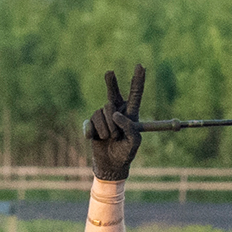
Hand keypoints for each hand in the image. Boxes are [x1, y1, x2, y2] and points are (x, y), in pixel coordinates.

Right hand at [85, 64, 144, 181]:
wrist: (110, 165)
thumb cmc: (126, 153)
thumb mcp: (134, 142)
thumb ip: (129, 127)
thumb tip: (115, 114)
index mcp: (130, 113)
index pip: (135, 94)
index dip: (137, 80)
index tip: (141, 66)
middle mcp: (116, 111)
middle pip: (113, 93)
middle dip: (111, 83)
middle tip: (110, 72)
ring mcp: (103, 117)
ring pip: (103, 112)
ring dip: (107, 128)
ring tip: (110, 138)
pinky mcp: (91, 123)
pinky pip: (90, 122)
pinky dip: (93, 131)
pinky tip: (93, 138)